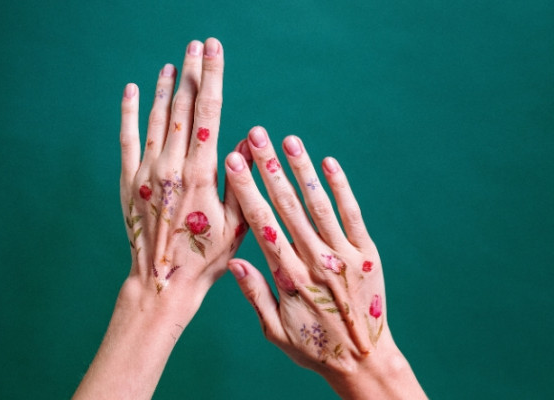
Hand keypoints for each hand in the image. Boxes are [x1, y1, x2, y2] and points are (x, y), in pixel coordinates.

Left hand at [118, 38, 246, 314]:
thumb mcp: (237, 223)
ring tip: (172, 63)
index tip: (214, 49)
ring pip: (156, 118)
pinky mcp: (128, 182)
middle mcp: (171, 166)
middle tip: (196, 44)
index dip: (212, 76)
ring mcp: (146, 172)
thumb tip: (251, 140)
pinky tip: (132, 90)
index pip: (208, 112)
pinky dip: (129, 112)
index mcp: (200, 173)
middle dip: (191, 72)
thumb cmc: (206, 257)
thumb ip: (243, 178)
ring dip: (163, 87)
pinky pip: (127, 139)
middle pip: (182, 107)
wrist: (162, 281)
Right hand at [224, 127, 424, 398]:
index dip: (247, 191)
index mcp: (290, 279)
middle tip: (257, 136)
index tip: (234, 163)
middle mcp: (316, 261)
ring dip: (302, 170)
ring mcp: (345, 255)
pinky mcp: (367, 253)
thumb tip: (234, 263)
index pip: (263, 226)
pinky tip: (328, 163)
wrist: (365, 360)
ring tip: (289, 140)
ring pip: (319, 205)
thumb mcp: (276, 331)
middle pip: (288, 207)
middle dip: (269, 168)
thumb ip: (255, 296)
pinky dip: (341, 187)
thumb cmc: (315, 347)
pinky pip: (352, 214)